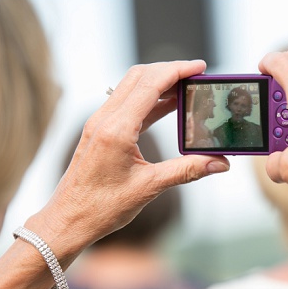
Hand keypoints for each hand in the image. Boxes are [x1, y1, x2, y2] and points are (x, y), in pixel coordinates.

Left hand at [31, 61, 230, 252]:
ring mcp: (99, 124)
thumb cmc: (101, 208)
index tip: (200, 67)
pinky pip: (126, 104)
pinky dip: (149, 99)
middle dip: (170, 70)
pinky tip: (168, 106)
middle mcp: (104, 120)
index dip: (177, 71)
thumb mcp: (150, 187)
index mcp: (116, 129)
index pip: (150, 85)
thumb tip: (219, 163)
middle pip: (139, 77)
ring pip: (131, 87)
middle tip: (197, 74)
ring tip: (187, 88)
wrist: (67, 221)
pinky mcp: (99, 132)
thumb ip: (187, 170)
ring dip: (159, 82)